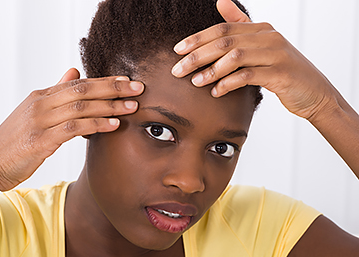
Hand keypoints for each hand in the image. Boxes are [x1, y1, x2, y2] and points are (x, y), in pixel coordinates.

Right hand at [0, 68, 143, 191]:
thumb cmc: (15, 140)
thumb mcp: (35, 112)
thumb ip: (56, 92)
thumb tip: (74, 71)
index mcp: (42, 96)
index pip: (79, 83)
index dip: (105, 81)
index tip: (127, 81)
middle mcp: (41, 104)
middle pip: (83, 90)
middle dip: (113, 88)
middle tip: (138, 88)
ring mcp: (40, 121)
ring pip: (81, 107)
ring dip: (110, 106)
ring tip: (132, 107)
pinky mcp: (40, 140)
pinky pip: (73, 128)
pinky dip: (95, 125)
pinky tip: (113, 125)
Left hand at [172, 0, 335, 119]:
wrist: (315, 93)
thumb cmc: (281, 71)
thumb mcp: (262, 45)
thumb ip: (241, 25)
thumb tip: (220, 1)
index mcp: (260, 29)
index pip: (222, 29)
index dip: (197, 39)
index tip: (177, 50)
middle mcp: (268, 37)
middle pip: (224, 42)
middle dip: (197, 56)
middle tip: (178, 70)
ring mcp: (276, 54)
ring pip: (235, 57)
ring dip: (211, 70)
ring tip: (195, 82)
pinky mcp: (280, 73)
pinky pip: (248, 75)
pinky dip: (229, 83)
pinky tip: (216, 92)